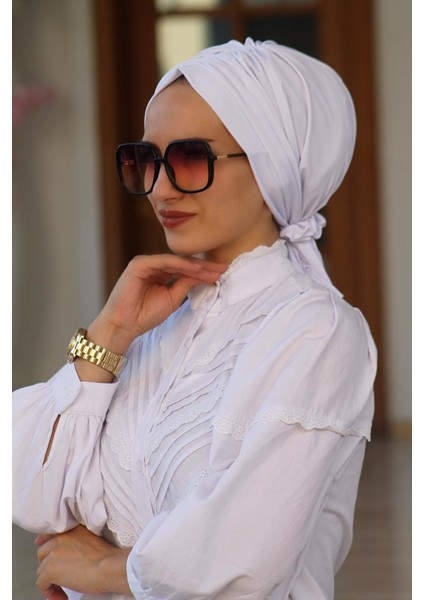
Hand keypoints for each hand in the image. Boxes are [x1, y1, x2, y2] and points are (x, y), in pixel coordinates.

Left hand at [35, 525, 130, 597]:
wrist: (109, 566)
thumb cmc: (107, 556)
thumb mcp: (91, 539)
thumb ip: (77, 540)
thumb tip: (65, 555)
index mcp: (70, 529)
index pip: (49, 535)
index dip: (44, 545)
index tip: (45, 553)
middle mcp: (60, 537)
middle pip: (42, 554)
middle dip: (48, 566)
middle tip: (60, 578)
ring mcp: (53, 553)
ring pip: (41, 570)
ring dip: (50, 582)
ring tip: (62, 591)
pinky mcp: (51, 569)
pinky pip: (41, 583)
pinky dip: (49, 592)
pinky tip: (61, 597)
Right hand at [88, 253, 226, 354]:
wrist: (123, 325)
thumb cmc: (144, 315)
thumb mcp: (172, 299)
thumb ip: (185, 285)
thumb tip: (204, 276)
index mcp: (160, 273)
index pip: (186, 269)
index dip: (204, 271)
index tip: (222, 274)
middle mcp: (154, 265)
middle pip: (183, 263)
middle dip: (204, 266)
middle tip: (224, 267)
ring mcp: (146, 263)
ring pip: (176, 261)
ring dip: (196, 265)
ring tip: (214, 269)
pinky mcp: (139, 264)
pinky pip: (165, 262)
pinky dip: (181, 265)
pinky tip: (196, 269)